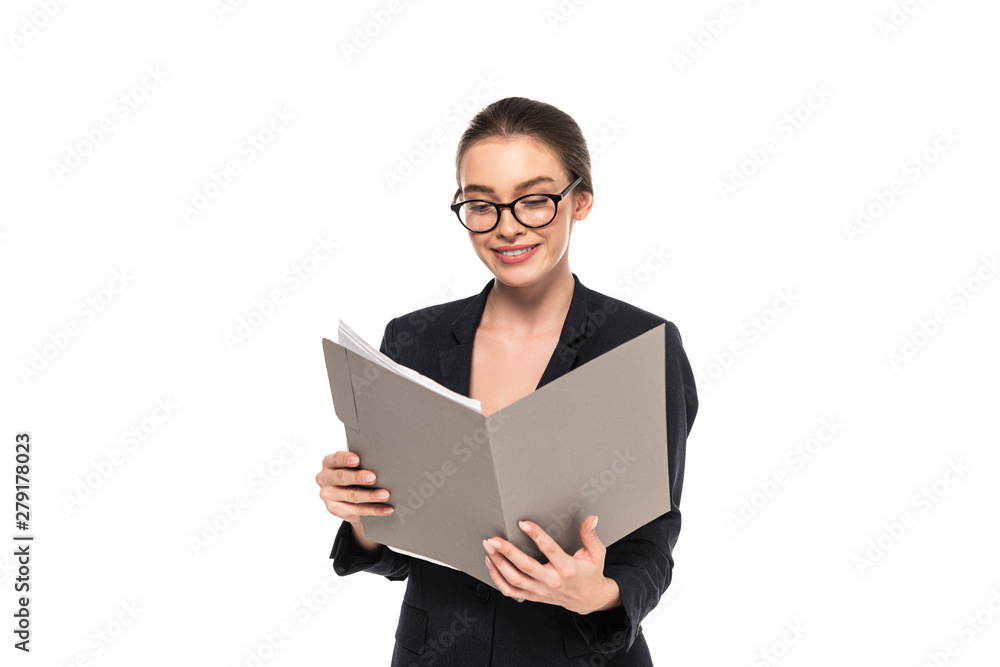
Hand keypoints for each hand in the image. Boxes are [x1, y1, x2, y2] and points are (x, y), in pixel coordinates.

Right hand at [315, 450, 393, 522]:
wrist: (345, 495)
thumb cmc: (353, 472)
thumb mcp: (352, 466)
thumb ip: (361, 463)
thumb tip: (381, 463)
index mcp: (328, 463)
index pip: (336, 459)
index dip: (346, 459)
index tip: (357, 460)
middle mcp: (324, 479)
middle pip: (341, 478)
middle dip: (358, 478)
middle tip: (373, 477)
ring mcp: (328, 496)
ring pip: (351, 496)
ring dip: (370, 496)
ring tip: (385, 495)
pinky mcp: (335, 510)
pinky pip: (357, 511)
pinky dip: (374, 510)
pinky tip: (387, 509)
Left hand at [482, 515, 620, 614]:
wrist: (589, 600)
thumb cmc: (591, 574)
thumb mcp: (596, 554)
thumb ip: (590, 536)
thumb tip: (590, 519)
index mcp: (568, 568)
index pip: (549, 549)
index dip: (536, 535)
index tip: (523, 523)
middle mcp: (552, 581)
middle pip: (526, 566)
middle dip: (507, 552)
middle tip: (494, 539)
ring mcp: (541, 590)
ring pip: (515, 579)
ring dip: (499, 564)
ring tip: (489, 549)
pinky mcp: (534, 596)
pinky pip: (512, 591)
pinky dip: (498, 579)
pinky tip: (491, 565)